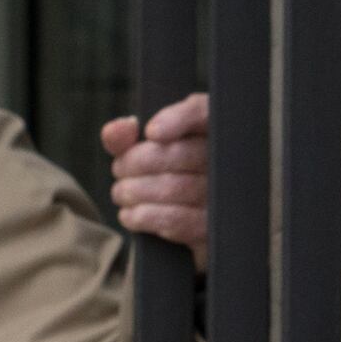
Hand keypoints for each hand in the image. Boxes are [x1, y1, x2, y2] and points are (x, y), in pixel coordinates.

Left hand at [103, 91, 210, 263]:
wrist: (188, 221)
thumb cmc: (164, 174)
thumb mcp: (146, 151)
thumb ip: (127, 137)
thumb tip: (115, 131)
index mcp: (210, 128)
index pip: (202, 112)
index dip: (177, 120)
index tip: (151, 132)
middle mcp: (225, 159)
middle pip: (180, 153)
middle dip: (137, 162)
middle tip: (119, 170)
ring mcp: (223, 196)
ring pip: (174, 188)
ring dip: (135, 191)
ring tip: (121, 193)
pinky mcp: (213, 229)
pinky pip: (177, 221)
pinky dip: (145, 217)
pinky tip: (130, 215)